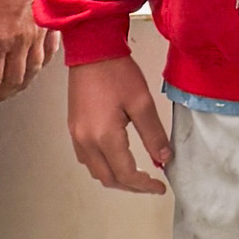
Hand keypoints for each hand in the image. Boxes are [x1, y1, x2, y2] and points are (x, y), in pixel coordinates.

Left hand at [0, 0, 57, 99]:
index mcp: (0, 40)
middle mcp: (20, 41)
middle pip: (15, 79)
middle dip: (6, 92)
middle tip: (1, 96)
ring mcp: (37, 34)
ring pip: (33, 69)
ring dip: (23, 83)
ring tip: (17, 88)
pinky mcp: (48, 24)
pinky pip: (50, 50)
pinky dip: (43, 62)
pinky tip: (38, 67)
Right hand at [68, 55, 170, 193]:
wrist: (92, 51)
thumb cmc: (117, 72)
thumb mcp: (142, 102)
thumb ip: (154, 134)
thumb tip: (163, 158)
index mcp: (105, 137)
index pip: (127, 174)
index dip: (145, 185)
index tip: (160, 186)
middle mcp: (86, 141)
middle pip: (109, 178)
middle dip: (131, 186)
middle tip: (151, 184)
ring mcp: (77, 136)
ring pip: (96, 171)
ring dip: (116, 178)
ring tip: (136, 174)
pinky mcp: (74, 128)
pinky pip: (87, 158)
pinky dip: (103, 166)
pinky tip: (116, 159)